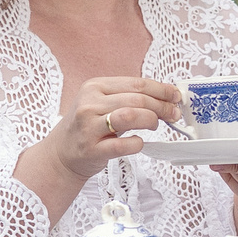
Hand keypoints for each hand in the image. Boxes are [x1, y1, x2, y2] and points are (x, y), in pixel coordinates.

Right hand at [33, 76, 183, 183]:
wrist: (61, 153)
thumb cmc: (88, 127)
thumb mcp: (102, 103)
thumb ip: (129, 98)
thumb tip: (166, 96)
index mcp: (94, 87)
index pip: (136, 83)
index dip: (161, 90)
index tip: (175, 96)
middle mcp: (89, 104)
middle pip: (136, 99)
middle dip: (162, 106)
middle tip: (173, 114)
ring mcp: (89, 127)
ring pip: (130, 116)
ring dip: (151, 120)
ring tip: (156, 125)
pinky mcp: (92, 149)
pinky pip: (123, 144)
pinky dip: (137, 143)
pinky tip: (139, 142)